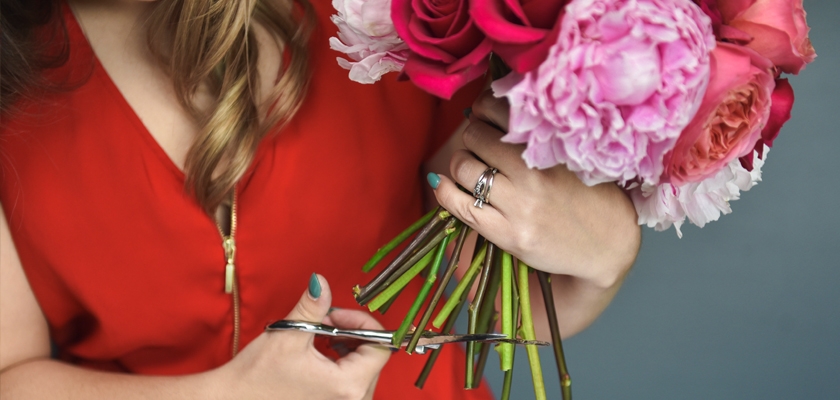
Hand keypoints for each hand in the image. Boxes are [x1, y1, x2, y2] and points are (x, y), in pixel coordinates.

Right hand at [213, 275, 389, 399]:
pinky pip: (349, 383)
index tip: (337, 315)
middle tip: (324, 322)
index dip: (362, 323)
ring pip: (362, 370)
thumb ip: (313, 306)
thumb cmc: (256, 378)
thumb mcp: (289, 334)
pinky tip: (316, 355)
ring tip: (317, 337)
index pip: (381, 347)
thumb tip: (322, 282)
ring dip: (345, 348)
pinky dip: (339, 364)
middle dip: (351, 334)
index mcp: (347, 386)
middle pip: (373, 359)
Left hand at [431, 90, 639, 288]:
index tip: (484, 114)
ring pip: (464, 167)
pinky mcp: (509, 234)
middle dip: (473, 137)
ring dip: (461, 163)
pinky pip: (460, 206)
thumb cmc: (592, 196)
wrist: (609, 245)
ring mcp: (519, 205)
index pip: (499, 109)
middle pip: (475, 136)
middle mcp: (533, 172)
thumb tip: (485, 111)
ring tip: (472, 168)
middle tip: (481, 146)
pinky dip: (445, 191)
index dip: (484, 108)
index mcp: (551, 146)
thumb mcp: (573, 156)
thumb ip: (538, 136)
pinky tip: (443, 184)